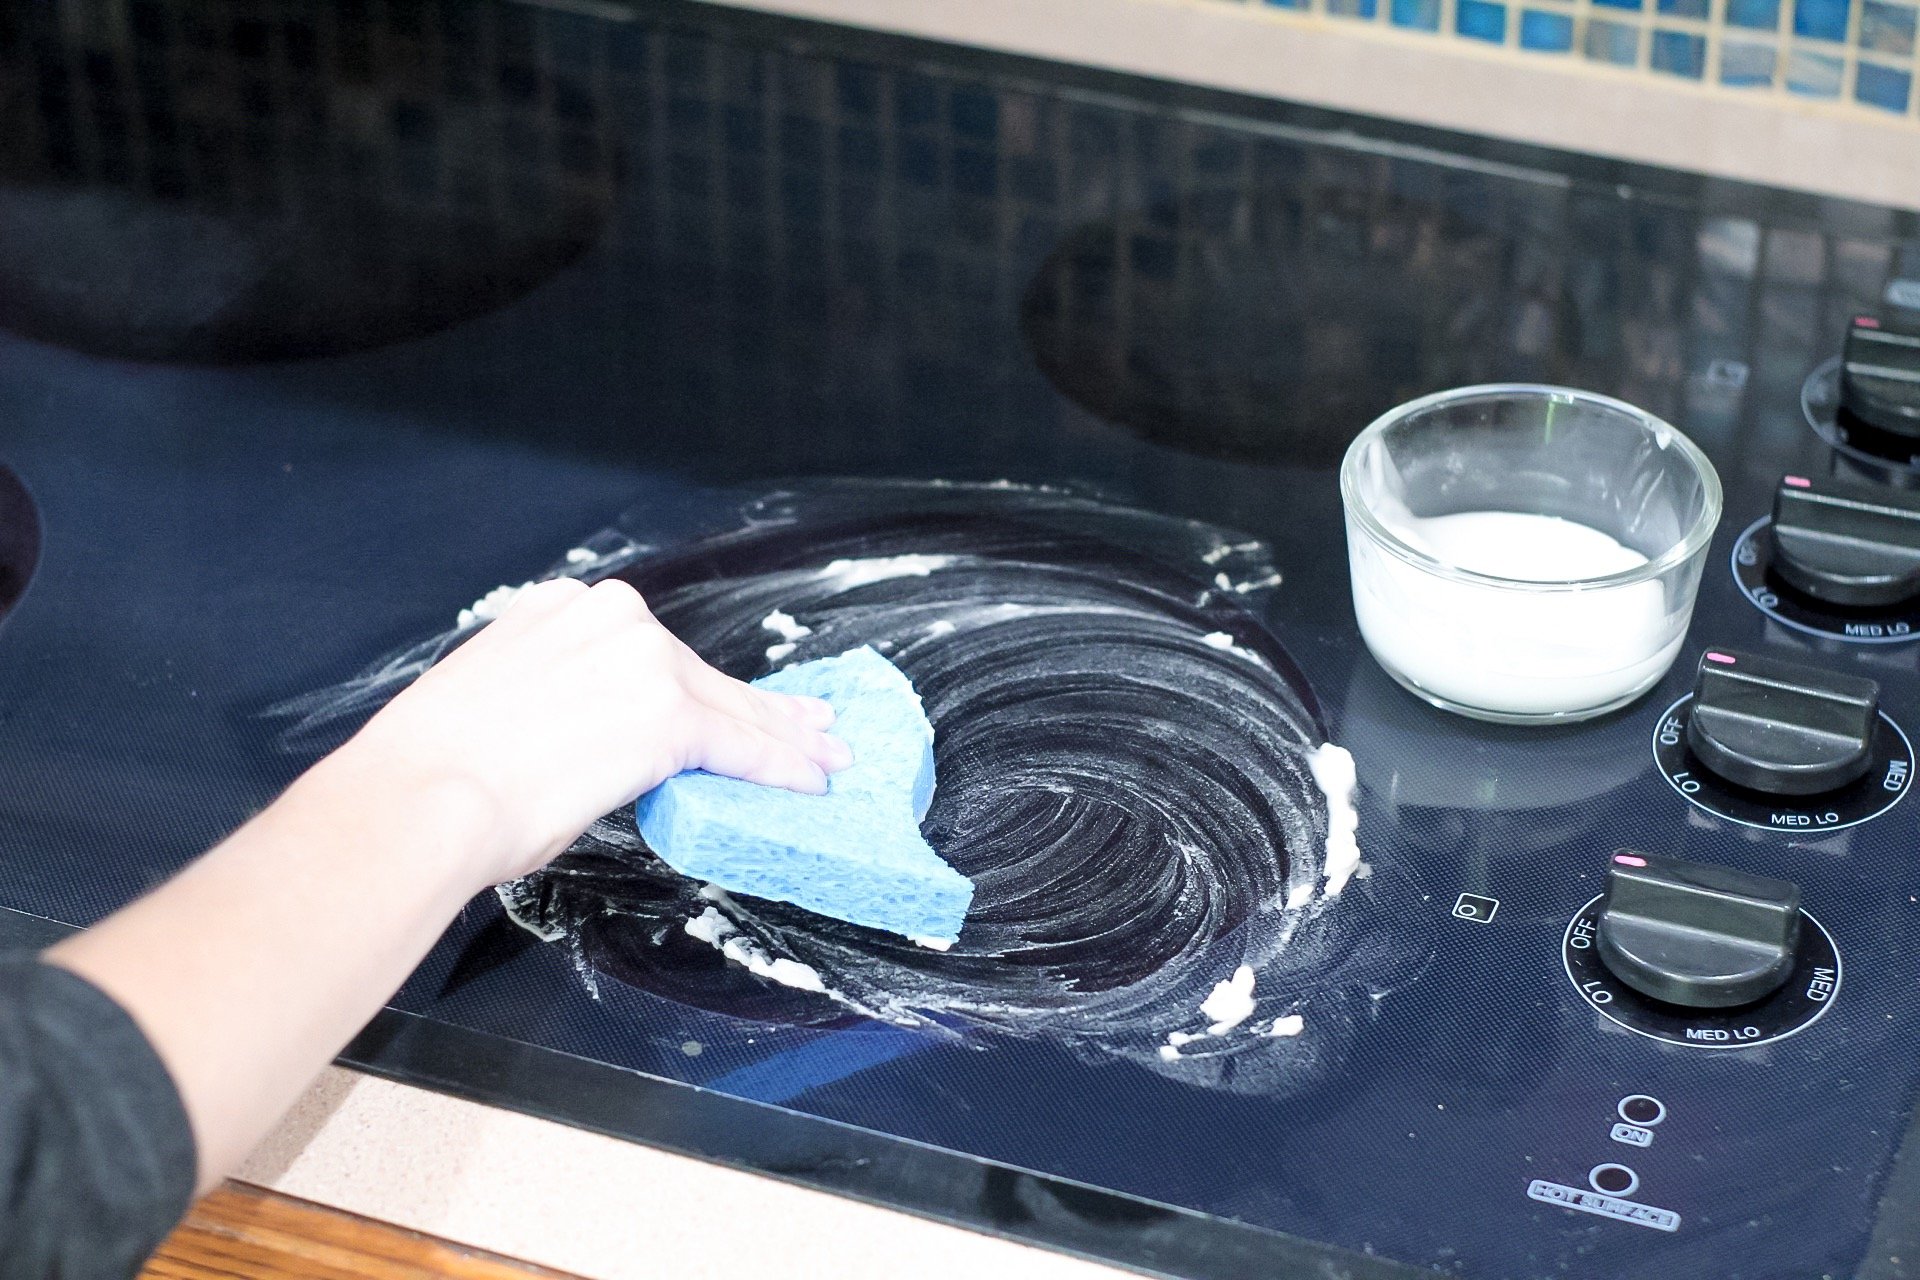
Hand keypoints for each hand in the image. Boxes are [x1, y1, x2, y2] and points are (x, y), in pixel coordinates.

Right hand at [335, 577, 849, 885]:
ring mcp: (643, 661)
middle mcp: (605, 616)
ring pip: (730, 707)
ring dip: (782, 737)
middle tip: (809, 725)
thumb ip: (555, 702)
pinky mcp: (671, 715)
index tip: (731, 694)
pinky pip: (741, 745)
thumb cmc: (432, 775)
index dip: (698, 678)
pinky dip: (782, 767)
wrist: (422, 798)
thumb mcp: (495, 704)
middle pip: (699, 671)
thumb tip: (585, 741)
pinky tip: (809, 783)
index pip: (648, 650)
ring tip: (824, 759)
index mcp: (556, 608)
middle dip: (758, 705)